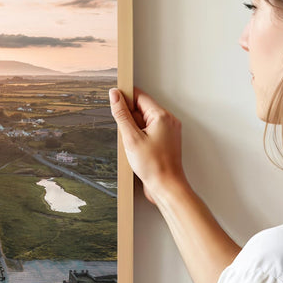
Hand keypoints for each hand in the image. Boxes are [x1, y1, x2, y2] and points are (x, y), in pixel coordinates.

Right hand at [108, 87, 186, 204]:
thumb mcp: (131, 138)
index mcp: (162, 116)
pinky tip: (137, 150)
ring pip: (145, 122)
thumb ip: (121, 114)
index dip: (125, 98)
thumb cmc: (154, 166)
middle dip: (129, 119)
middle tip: (126, 135)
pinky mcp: (166, 141)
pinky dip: (140, 138)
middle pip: (142, 109)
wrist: (166, 186)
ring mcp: (168, 131)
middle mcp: (168, 121)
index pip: (140, 96)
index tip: (114, 101)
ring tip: (134, 146)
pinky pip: (149, 132)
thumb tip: (115, 95)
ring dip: (134, 130)